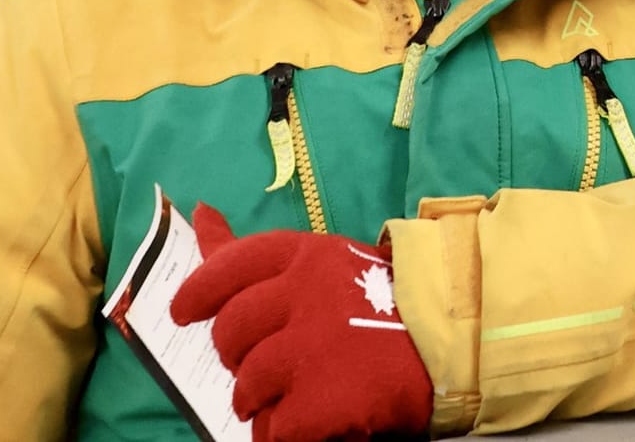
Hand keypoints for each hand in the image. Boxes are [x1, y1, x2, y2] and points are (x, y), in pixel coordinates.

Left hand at [172, 204, 433, 441]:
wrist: (452, 344)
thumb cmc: (378, 304)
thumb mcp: (321, 263)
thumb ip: (251, 253)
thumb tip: (199, 213)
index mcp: (310, 254)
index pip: (233, 264)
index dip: (200, 290)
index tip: (182, 312)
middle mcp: (307, 292)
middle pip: (230, 332)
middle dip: (238, 356)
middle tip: (272, 362)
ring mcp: (314, 345)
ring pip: (245, 387)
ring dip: (263, 400)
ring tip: (300, 391)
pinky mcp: (321, 399)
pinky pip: (273, 429)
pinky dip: (288, 431)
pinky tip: (316, 416)